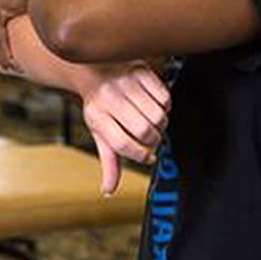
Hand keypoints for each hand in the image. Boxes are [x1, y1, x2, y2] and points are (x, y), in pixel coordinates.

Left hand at [80, 64, 170, 194]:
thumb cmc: (99, 105)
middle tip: (150, 139)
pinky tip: (155, 106)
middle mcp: (110, 98)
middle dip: (153, 140)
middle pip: (143, 130)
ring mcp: (126, 83)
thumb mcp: (99, 133)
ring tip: (152, 122)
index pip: (122, 144)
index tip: (147, 157)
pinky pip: (164, 96)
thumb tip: (108, 191)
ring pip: (158, 115)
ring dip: (161, 124)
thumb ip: (109, 162)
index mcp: (97, 117)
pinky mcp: (141, 72)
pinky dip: (165, 106)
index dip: (139, 155)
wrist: (95, 69)